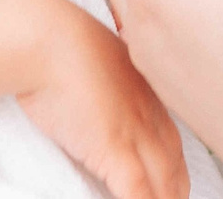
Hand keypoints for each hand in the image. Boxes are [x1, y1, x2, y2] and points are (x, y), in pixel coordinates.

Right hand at [17, 0, 189, 198]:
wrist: (47, 39)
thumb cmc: (60, 45)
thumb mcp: (97, 62)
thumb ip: (106, 86)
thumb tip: (95, 105)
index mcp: (147, 95)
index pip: (173, 144)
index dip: (173, 172)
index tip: (173, 187)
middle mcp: (149, 115)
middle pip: (175, 169)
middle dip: (174, 193)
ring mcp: (136, 133)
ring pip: (164, 186)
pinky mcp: (114, 149)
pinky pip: (138, 194)